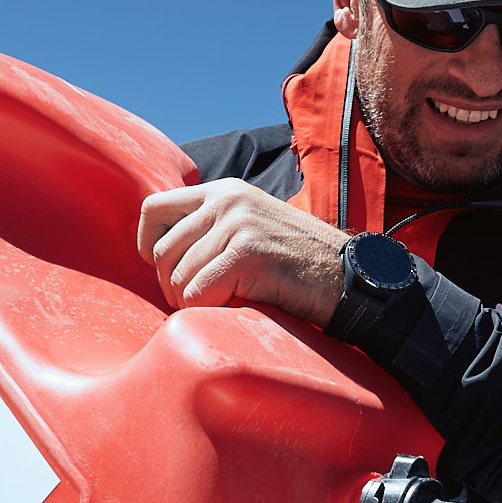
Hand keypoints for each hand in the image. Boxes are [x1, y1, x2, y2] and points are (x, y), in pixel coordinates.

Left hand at [135, 180, 346, 325]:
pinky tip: (238, 308)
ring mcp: (238, 225)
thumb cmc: (303, 266)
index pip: (153, 208)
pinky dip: (210, 312)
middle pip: (160, 251)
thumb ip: (214, 228)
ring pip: (177, 278)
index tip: (169, 269)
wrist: (353, 278)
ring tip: (225, 305)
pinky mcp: (247, 254)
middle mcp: (227, 200)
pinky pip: (198, 295)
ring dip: (193, 304)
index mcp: (225, 190)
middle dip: (172, 287)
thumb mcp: (254, 228)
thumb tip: (160, 252)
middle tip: (202, 301)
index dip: (149, 244)